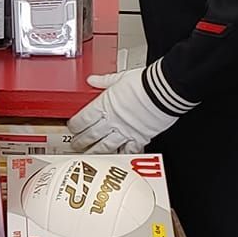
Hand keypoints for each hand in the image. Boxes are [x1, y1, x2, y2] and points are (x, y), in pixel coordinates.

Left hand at [64, 69, 180, 154]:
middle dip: (81, 141)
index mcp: (105, 105)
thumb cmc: (145, 83)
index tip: (72, 128)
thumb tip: (92, 79)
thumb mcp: (120, 78)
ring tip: (88, 155)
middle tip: (75, 145)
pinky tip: (115, 158)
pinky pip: (127, 151)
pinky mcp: (139, 138)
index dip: (75, 125)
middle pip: (91, 135)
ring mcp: (125, 131)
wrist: (165, 90)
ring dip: (95, 152)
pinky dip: (120, 155)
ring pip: (105, 146)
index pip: (84, 119)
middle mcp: (113, 120)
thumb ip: (104, 81)